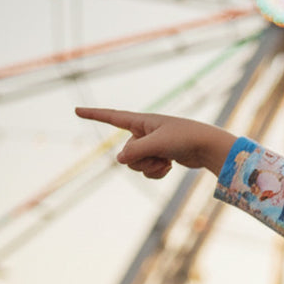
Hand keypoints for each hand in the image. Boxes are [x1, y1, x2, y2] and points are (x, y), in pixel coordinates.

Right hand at [75, 107, 236, 178]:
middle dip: (140, 161)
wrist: (207, 147)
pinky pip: (148, 171)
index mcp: (141, 121)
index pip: (112, 117)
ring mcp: (151, 146)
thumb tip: (119, 160)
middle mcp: (143, 133)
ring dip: (150, 168)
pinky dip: (157, 173)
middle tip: (159, 157)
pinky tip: (169, 167)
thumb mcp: (158, 144)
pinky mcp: (160, 157)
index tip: (76, 110)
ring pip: (137, 165)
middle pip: (127, 154)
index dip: (94, 115)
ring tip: (167, 162)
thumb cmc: (185, 138)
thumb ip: (136, 151)